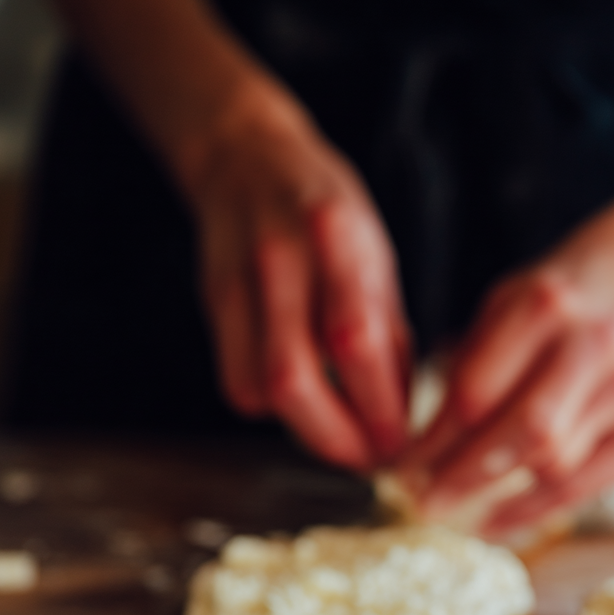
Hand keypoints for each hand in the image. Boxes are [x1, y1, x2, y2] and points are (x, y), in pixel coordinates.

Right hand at [188, 79, 409, 468]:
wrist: (244, 157)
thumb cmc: (327, 215)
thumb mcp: (377, 257)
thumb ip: (389, 335)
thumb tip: (402, 419)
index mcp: (339, 237)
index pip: (356, 344)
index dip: (378, 409)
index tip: (400, 444)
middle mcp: (282, 256)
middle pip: (293, 378)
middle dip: (335, 438)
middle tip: (368, 457)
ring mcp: (238, 281)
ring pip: (260, 390)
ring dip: (305, 428)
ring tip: (341, 431)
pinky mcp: (212, 304)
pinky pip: (238, 383)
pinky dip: (273, 407)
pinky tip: (303, 395)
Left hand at [396, 200, 613, 535]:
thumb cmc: (552, 306)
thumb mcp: (502, 308)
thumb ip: (467, 370)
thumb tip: (421, 453)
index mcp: (545, 304)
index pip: (479, 389)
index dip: (436, 438)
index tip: (404, 467)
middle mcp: (596, 346)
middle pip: (524, 431)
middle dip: (465, 475)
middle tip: (422, 503)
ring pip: (553, 464)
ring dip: (494, 491)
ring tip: (453, 503)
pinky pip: (582, 488)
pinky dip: (533, 510)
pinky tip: (494, 520)